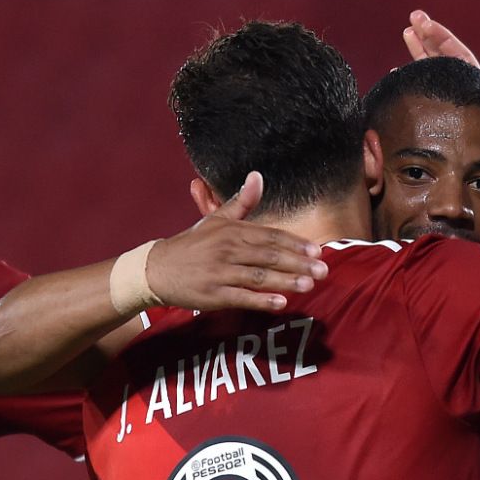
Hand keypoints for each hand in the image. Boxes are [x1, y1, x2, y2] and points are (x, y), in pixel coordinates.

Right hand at [145, 172, 326, 312]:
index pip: (270, 236)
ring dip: (285, 281)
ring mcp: (220, 273)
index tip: (317, 250)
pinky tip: (280, 303)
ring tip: (309, 286)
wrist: (156, 269)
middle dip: (298, 263)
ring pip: (258, 277)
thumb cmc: (191, 245)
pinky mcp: (212, 295)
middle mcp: (227, 250)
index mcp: (232, 231)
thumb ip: (242, 202)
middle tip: (324, 270)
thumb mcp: (215, 220)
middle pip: (269, 256)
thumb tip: (258, 176)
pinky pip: (241, 297)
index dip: (295, 244)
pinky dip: (261, 300)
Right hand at [403, 10, 479, 173]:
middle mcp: (466, 92)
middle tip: (413, 19)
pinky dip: (416, 79)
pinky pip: (427, 94)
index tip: (423, 22)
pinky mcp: (441, 119)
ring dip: (421, 52)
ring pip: (435, 72)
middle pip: (445, 57)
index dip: (441, 38)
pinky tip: (401, 73)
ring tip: (407, 34)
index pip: (460, 56)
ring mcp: (453, 105)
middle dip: (429, 37)